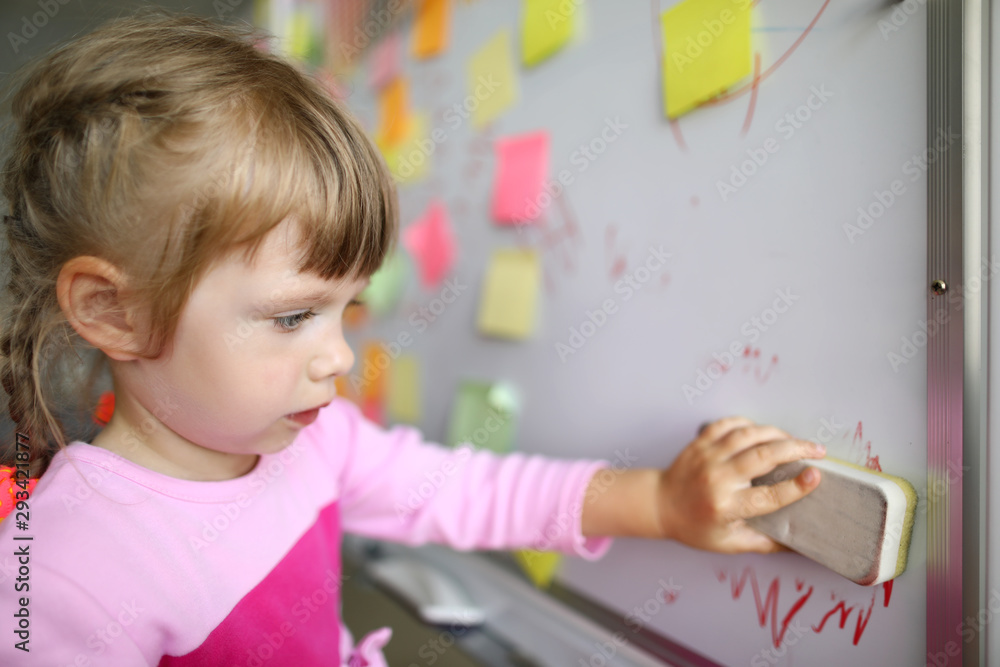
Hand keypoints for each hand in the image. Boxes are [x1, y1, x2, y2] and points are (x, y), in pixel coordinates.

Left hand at [656, 417, 824, 553]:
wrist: (659, 505)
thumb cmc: (695, 527)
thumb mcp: (729, 543)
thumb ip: (764, 543)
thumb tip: (797, 545)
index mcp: (727, 507)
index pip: (769, 495)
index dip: (796, 487)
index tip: (816, 476)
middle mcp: (718, 479)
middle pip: (764, 457)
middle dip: (796, 450)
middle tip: (818, 451)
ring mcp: (707, 456)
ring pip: (748, 435)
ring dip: (776, 433)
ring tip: (794, 440)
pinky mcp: (700, 442)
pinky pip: (728, 424)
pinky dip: (748, 423)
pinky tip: (763, 430)